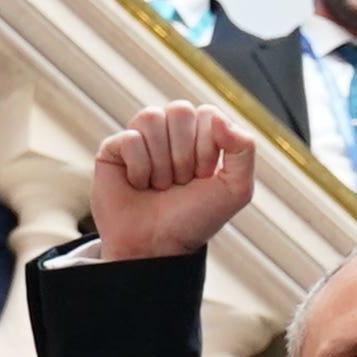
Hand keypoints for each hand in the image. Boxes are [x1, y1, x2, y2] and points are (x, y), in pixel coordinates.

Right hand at [90, 100, 264, 263]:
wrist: (159, 246)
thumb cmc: (196, 218)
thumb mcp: (236, 189)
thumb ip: (243, 149)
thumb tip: (220, 117)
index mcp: (200, 134)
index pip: (208, 113)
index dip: (208, 147)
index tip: (203, 176)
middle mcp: (170, 131)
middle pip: (179, 110)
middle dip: (185, 154)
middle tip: (180, 181)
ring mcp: (140, 137)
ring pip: (151, 118)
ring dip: (161, 162)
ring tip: (160, 185)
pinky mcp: (113, 148)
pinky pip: (129, 139)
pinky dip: (139, 168)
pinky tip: (138, 184)